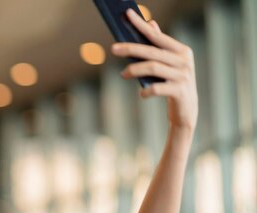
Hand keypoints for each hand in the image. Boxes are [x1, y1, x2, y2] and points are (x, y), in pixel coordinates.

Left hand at [112, 8, 197, 132]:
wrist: (186, 110)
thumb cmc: (173, 83)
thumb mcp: (168, 63)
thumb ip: (160, 45)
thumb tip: (151, 24)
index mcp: (181, 50)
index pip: (157, 36)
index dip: (142, 26)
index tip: (128, 15)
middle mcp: (184, 61)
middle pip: (152, 51)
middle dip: (131, 49)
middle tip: (113, 49)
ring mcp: (183, 76)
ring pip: (153, 68)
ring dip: (134, 70)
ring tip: (123, 74)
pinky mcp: (180, 91)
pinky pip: (157, 88)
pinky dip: (146, 90)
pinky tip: (141, 93)